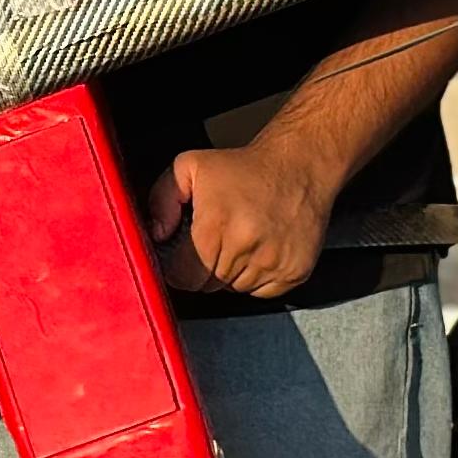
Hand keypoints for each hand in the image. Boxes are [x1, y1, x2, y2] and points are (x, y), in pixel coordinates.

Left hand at [144, 141, 338, 298]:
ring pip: (235, 289)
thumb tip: (158, 234)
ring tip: (240, 239)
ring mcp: (273, 263)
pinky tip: (259, 248)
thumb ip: (162, 198)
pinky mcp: (295, 271)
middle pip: (208, 285)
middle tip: (214, 241)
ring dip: (231, 273)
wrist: (299, 165)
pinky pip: (262, 292)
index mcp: (216, 225)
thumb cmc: (245, 167)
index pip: (184, 277)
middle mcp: (246, 248)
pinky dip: (256, 277)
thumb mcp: (190, 166)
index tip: (182, 256)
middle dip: (204, 268)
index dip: (178, 268)